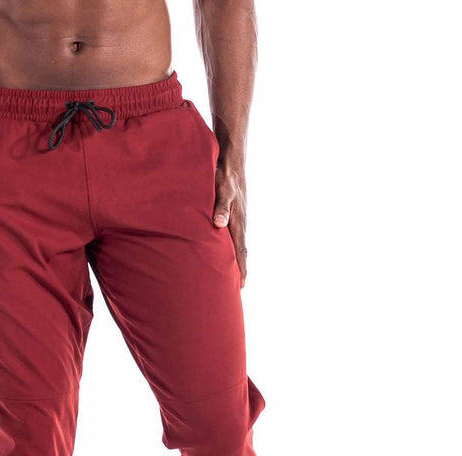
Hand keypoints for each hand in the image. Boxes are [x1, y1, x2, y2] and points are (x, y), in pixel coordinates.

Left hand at [212, 161, 247, 286]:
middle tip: (238, 289)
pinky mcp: (233, 214)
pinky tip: (226, 253)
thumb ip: (221, 206)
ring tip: (233, 276)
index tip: (241, 285)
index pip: (240, 250)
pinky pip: (233, 236)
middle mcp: (239, 223)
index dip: (241, 268)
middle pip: (241, 251)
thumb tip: (219, 224)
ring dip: (237, 260)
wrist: (231, 160)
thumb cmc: (224, 175)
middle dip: (241, 269)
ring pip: (237, 245)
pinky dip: (232, 248)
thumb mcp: (222, 189)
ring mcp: (237, 219)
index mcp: (238, 221)